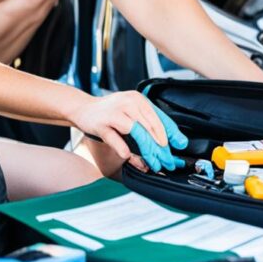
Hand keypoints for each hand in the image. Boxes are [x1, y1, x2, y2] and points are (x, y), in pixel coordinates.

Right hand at [70, 90, 188, 171]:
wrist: (82, 108)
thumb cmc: (110, 112)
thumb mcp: (130, 112)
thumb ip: (147, 125)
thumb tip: (166, 144)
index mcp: (138, 99)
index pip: (159, 117)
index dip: (171, 133)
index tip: (180, 145)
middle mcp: (128, 103)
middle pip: (150, 126)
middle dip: (161, 146)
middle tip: (168, 160)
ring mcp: (114, 112)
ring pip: (136, 131)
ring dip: (147, 149)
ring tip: (153, 162)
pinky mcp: (101, 123)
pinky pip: (115, 138)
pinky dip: (123, 148)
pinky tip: (129, 156)